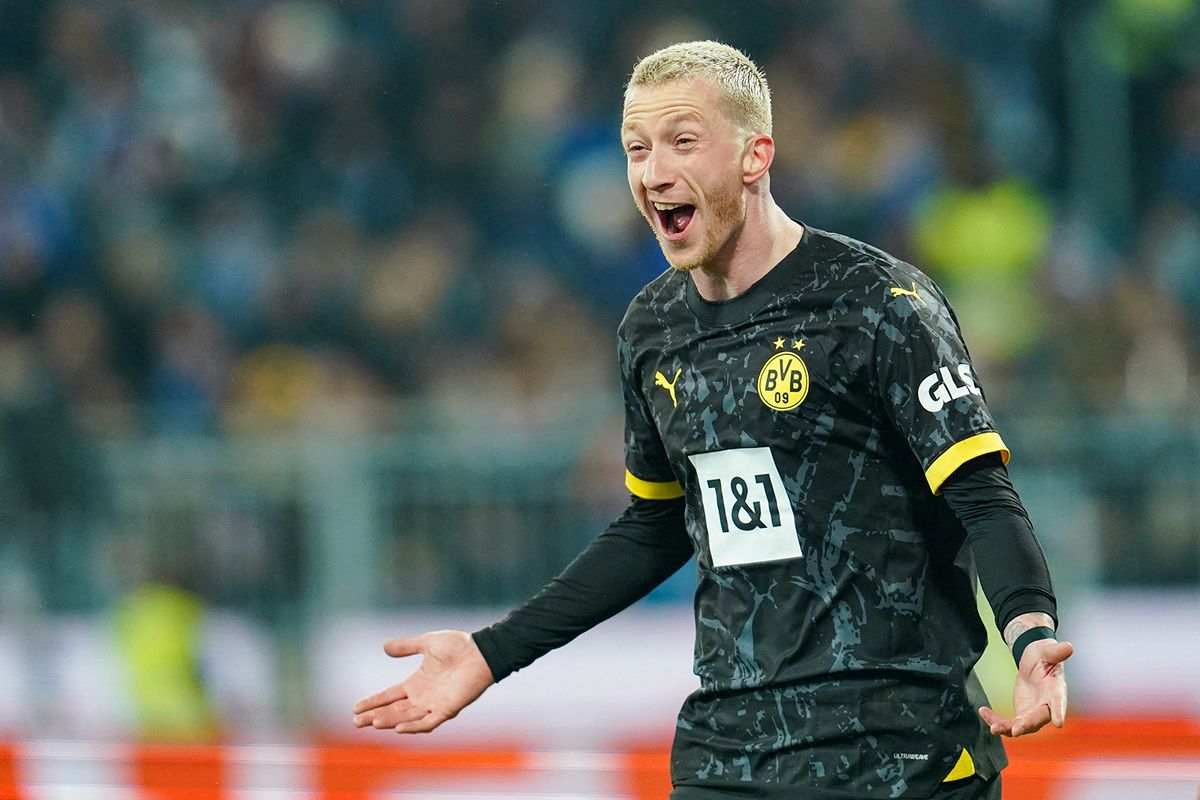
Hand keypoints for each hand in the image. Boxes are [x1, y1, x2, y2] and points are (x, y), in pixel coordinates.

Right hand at [352, 630, 494, 733]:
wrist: (481, 651)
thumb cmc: (458, 646)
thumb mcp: (427, 643)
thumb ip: (407, 646)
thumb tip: (385, 647)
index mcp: (417, 683)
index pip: (389, 696)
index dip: (373, 702)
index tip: (355, 708)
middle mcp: (423, 697)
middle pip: (394, 710)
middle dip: (375, 716)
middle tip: (356, 722)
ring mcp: (434, 705)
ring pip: (407, 718)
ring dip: (390, 721)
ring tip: (372, 722)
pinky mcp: (447, 709)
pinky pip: (428, 722)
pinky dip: (414, 726)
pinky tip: (398, 728)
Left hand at [978, 638, 1072, 736]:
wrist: (1035, 662)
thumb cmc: (1044, 656)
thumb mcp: (1048, 651)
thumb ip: (1056, 652)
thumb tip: (1068, 646)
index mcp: (1056, 690)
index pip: (1059, 702)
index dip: (1059, 711)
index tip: (1059, 723)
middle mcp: (1047, 706)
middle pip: (1038, 719)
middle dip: (1027, 725)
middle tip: (1015, 731)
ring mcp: (1034, 712)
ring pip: (1022, 726)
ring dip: (1007, 729)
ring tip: (993, 727)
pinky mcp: (1022, 714)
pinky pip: (1009, 723)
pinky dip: (995, 720)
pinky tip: (983, 711)